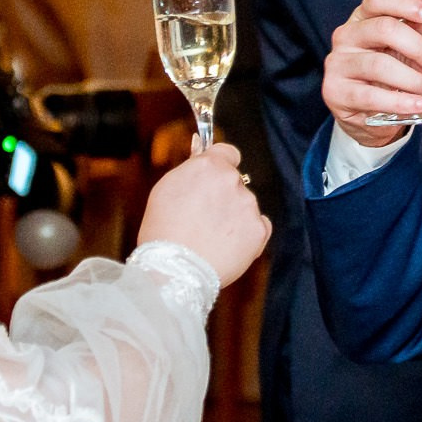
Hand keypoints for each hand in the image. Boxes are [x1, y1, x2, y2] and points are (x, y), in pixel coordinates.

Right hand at [136, 142, 270, 285]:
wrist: (173, 270)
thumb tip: (202, 153)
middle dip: (223, 195)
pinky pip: (258, 227)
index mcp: (209, 166)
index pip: (228, 152)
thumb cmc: (163, 231)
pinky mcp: (259, 230)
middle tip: (202, 217)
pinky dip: (247, 235)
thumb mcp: (167, 188)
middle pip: (235, 182)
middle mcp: (233, 181)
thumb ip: (191, 169)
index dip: (221, 164)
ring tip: (210, 238)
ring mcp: (248, 206)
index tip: (214, 177)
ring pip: (245, 206)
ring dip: (234, 216)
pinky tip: (227, 246)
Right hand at [321, 0, 421, 148]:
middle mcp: (346, 36)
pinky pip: (371, 96)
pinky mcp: (335, 91)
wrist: (369, 115)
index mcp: (363, 19)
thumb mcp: (408, 49)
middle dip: (417, 47)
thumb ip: (413, 24)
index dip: (403, 3)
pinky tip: (417, 104)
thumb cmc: (392, 76)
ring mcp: (337, 63)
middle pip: (383, 28)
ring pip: (379, 64)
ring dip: (412, 79)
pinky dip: (400, 101)